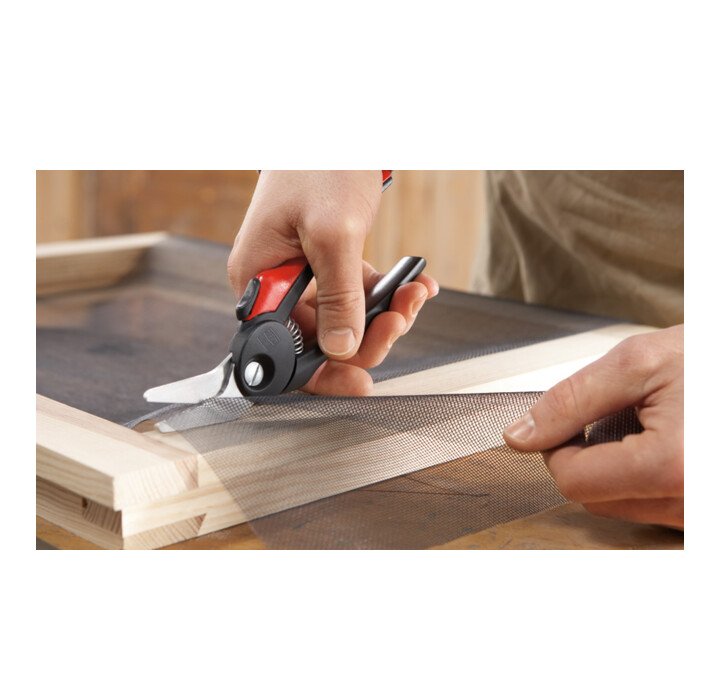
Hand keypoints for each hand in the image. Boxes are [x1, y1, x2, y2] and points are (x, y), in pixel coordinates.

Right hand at [228, 171, 438, 394]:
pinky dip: (386, 296)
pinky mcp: (327, 266)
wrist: (338, 125)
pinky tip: (413, 286)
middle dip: (367, 337)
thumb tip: (342, 349)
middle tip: (401, 318)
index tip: (361, 382)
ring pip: (345, 322)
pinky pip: (357, 297)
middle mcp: (276, 286)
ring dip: (385, 315)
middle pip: (320, 340)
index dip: (322, 372)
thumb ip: (338, 297)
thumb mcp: (333, 234)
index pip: (283, 349)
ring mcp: (302, 277)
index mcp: (259, 280)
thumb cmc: (320, 164)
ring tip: (413, 294)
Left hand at [504, 325, 683, 528]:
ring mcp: (702, 519)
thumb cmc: (713, 360)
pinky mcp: (703, 519)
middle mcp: (694, 506)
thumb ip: (571, 401)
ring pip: (621, 508)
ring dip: (619, 470)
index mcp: (673, 466)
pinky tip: (666, 447)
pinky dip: (644, 481)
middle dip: (590, 457)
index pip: (572, 481)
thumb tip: (519, 436)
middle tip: (620, 416)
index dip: (558, 446)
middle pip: (594, 499)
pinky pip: (652, 510)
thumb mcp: (640, 362)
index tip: (572, 421)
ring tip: (654, 429)